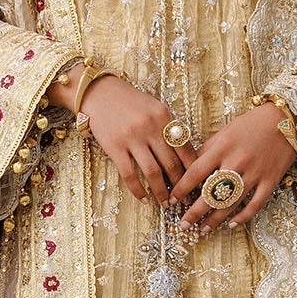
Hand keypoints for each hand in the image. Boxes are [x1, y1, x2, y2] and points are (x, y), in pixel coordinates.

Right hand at [46, 72, 197, 205]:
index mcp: (164, 116)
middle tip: (183, 198)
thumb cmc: (130, 103)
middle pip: (171, 162)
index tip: (196, 182)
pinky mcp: (115, 148)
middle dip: (179, 184)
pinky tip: (144, 199)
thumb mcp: (155, 108)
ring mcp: (132, 138)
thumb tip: (182, 154)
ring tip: (165, 203)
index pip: (184, 147)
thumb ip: (168, 128)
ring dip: (161, 192)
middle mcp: (150, 127)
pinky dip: (138, 190)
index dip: (192, 167)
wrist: (101, 94)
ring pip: (152, 172)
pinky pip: (130, 175)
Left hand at [170, 103, 295, 231]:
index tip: (171, 201)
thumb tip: (187, 169)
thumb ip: (207, 150)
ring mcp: (255, 173)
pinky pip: (255, 205)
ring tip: (202, 229)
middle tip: (182, 225)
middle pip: (210, 193)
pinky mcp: (271, 180)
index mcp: (223, 147)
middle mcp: (237, 161)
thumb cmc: (252, 124)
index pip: (195, 173)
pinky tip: (230, 224)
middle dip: (194, 212)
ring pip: (230, 203)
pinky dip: (242, 217)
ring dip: (214, 219)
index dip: (181, 189)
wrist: (287, 117)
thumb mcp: (225, 131)